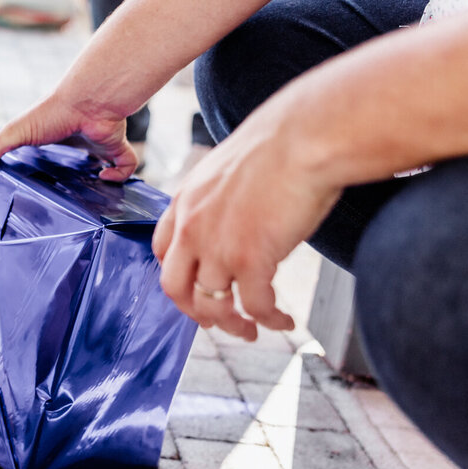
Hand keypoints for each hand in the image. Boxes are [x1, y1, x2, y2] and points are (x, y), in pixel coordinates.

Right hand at [0, 94, 139, 181]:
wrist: (87, 102)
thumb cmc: (49, 114)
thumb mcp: (13, 133)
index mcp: (52, 137)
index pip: (45, 154)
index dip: (40, 166)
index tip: (34, 184)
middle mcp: (76, 141)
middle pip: (76, 162)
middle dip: (73, 176)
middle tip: (65, 196)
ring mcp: (97, 143)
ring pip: (104, 164)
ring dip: (100, 177)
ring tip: (89, 193)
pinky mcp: (116, 146)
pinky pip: (125, 164)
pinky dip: (120, 173)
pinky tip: (105, 177)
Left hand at [151, 105, 340, 339]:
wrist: (304, 137)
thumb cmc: (279, 145)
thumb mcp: (227, 169)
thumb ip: (218, 200)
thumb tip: (235, 220)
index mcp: (184, 201)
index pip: (163, 251)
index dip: (178, 277)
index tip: (194, 289)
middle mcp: (192, 227)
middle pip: (175, 288)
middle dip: (195, 312)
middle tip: (217, 322)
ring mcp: (217, 246)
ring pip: (213, 305)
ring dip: (233, 325)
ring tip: (253, 331)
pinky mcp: (250, 259)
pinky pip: (255, 306)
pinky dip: (269, 321)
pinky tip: (284, 322)